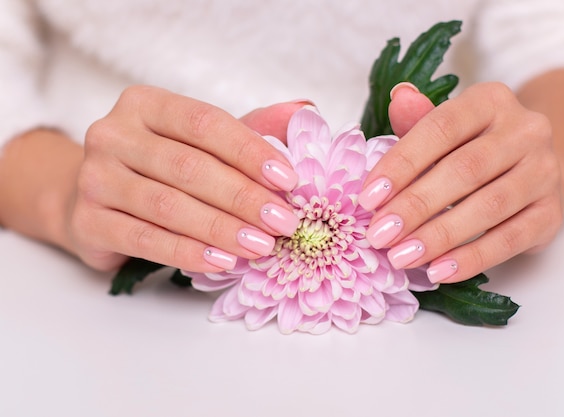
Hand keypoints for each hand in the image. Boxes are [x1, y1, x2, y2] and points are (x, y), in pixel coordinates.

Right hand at [69, 85, 306, 271]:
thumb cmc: (163, 166)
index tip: (289, 180)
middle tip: (283, 222)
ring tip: (261, 246)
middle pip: (188, 166)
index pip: (204, 123)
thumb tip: (306, 111)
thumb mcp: (206, 140)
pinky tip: (221, 262)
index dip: (250, 152)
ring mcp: (95, 178)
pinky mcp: (87, 221)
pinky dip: (186, 252)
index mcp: (145, 104)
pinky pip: (143, 239)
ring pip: (167, 205)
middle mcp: (112, 134)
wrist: (95, 196)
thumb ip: (253, 127)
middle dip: (243, 197)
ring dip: (221, 228)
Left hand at [359, 82, 562, 283]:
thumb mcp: (447, 129)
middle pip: (465, 170)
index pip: (441, 128)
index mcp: (490, 101)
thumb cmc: (474, 149)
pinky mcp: (552, 213)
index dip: (401, 164)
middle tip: (379, 234)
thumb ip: (419, 120)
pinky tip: (439, 271)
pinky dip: (472, 258)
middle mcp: (525, 131)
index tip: (368, 198)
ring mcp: (543, 172)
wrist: (536, 170)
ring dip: (439, 236)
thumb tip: (398, 97)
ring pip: (489, 207)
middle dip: (415, 205)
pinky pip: (511, 239)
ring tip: (402, 257)